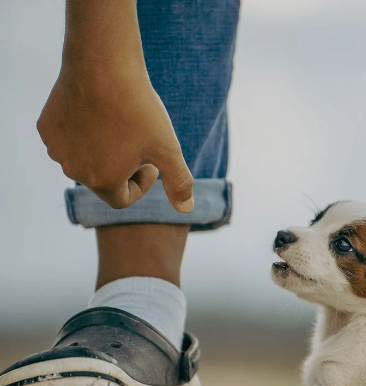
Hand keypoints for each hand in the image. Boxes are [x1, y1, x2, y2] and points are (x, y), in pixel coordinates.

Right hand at [37, 63, 193, 211]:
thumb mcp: (168, 148)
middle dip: (122, 167)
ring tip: (120, 125)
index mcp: (102, 182)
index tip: (151, 161)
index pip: (123, 199)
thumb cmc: (139, 109)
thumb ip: (179, 182)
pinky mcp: (46, 128)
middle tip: (138, 140)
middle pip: (103, 180)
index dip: (142, 183)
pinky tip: (98, 111)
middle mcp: (74, 170)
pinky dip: (84, 132)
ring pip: (85, 159)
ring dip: (103, 150)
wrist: (103, 64)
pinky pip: (68, 139)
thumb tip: (186, 208)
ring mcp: (56, 149)